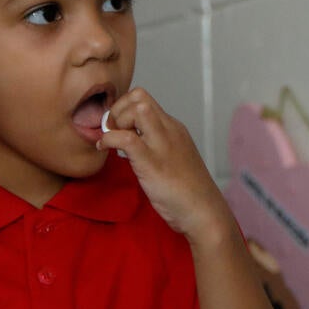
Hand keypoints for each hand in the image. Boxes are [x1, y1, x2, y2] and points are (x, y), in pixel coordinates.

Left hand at [99, 88, 232, 243]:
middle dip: (118, 108)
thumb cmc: (188, 192)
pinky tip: (104, 149)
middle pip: (140, 95)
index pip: (146, 99)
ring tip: (111, 139)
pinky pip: (125, 138)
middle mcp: (169, 131)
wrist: (204, 212)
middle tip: (112, 130)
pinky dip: (108, 139)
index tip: (118, 127)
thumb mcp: (174, 159)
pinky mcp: (152, 163)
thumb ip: (156, 146)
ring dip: (116, 119)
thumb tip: (131, 143)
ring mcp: (162, 145)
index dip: (125, 107)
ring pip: (136, 108)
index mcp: (174, 129)